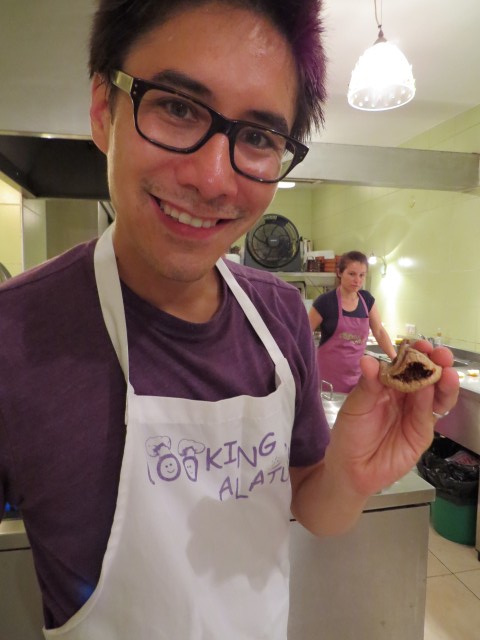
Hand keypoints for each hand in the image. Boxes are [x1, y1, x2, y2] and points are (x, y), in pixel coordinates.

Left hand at [326, 340, 459, 496]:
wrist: (351, 469)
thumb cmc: (349, 434)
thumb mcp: (355, 407)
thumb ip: (367, 385)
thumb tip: (369, 360)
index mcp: (388, 384)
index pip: (405, 364)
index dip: (414, 353)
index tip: (418, 344)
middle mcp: (405, 396)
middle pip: (426, 375)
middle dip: (435, 362)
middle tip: (438, 353)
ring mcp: (416, 414)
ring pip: (437, 393)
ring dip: (444, 380)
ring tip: (446, 369)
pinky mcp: (422, 432)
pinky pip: (431, 413)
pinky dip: (435, 400)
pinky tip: (434, 388)